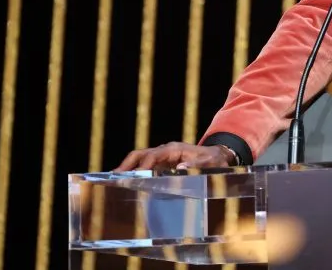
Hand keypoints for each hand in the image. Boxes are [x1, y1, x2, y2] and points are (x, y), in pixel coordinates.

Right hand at [113, 142, 234, 171]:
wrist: (217, 156)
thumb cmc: (212, 160)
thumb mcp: (208, 163)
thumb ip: (195, 166)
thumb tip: (179, 169)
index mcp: (174, 149)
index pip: (154, 155)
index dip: (144, 165)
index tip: (135, 176)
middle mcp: (165, 151)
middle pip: (141, 154)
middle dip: (127, 164)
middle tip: (114, 176)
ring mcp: (162, 156)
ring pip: (140, 159)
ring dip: (127, 168)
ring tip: (114, 180)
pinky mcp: (161, 163)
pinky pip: (144, 165)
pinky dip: (134, 171)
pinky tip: (126, 182)